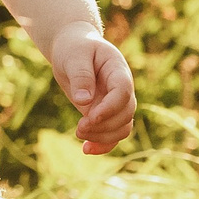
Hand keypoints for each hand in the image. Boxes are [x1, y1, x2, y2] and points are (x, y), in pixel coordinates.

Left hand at [50, 23, 136, 153]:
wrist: (73, 49)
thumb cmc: (74, 48)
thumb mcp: (74, 56)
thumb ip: (81, 76)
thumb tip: (84, 102)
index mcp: (118, 71)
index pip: (123, 93)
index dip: (110, 108)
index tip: (90, 117)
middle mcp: (122, 90)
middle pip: (125, 114)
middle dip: (104, 126)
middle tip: (79, 128)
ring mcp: (115, 103)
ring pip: (122, 128)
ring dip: (103, 137)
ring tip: (79, 134)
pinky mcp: (105, 113)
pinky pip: (112, 134)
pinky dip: (103, 144)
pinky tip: (87, 149)